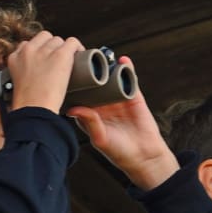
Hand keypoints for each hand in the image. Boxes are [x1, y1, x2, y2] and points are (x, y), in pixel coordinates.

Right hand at [6, 31, 82, 113]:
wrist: (34, 110)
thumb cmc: (28, 105)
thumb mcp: (17, 85)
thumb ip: (22, 75)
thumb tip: (35, 77)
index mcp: (15, 58)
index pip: (28, 45)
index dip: (39, 51)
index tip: (44, 60)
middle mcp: (28, 50)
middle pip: (44, 38)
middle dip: (51, 48)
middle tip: (57, 62)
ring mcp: (45, 52)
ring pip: (58, 40)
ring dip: (64, 49)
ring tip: (69, 62)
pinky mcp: (60, 55)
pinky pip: (72, 42)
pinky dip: (78, 48)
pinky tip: (80, 56)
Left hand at [67, 58, 177, 190]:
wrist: (144, 157)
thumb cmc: (119, 152)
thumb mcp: (100, 138)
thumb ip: (88, 122)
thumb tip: (72, 109)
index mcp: (90, 114)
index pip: (80, 95)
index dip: (74, 84)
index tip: (67, 72)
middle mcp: (103, 104)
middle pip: (94, 83)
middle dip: (89, 71)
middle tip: (82, 57)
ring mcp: (118, 99)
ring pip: (111, 78)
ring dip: (108, 67)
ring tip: (102, 55)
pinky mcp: (134, 97)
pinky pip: (130, 80)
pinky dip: (127, 69)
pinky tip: (123, 60)